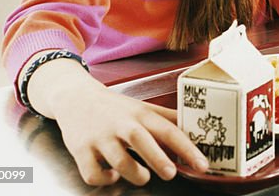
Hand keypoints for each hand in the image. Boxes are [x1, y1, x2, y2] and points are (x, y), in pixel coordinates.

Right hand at [28, 60, 208, 185]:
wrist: (76, 98)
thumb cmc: (115, 107)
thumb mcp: (143, 108)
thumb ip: (167, 119)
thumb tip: (195, 128)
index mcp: (141, 114)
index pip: (169, 130)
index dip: (187, 148)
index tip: (203, 164)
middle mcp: (122, 124)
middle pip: (142, 141)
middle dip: (158, 159)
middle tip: (170, 173)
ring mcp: (100, 138)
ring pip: (118, 161)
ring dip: (134, 174)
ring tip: (143, 176)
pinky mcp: (80, 150)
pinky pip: (93, 173)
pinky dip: (104, 179)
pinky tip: (112, 174)